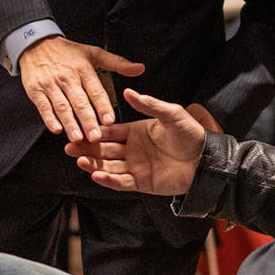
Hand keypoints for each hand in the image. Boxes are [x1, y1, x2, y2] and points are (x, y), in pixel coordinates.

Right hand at [19, 37, 144, 142]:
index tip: (110, 120)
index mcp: (84, 70)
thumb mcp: (93, 53)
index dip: (103, 106)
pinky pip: (44, 106)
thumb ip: (117, 63)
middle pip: (79, 102)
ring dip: (70, 123)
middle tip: (95, 136)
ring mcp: (51, 85)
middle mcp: (68, 78)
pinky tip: (57, 129)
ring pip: (62, 106)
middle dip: (88, 120)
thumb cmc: (67, 52)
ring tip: (78, 137)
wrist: (36, 44)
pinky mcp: (36, 91)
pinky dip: (49, 119)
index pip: (95, 90)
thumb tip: (139, 68)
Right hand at [69, 88, 206, 195]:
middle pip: (104, 149)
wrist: (205, 159)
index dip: (96, 130)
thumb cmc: (191, 134)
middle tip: (69, 146)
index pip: (111, 131)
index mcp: (136, 131)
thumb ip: (149, 105)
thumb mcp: (171, 114)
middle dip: (87, 147)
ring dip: (93, 164)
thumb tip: (128, 92)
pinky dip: (108, 179)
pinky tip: (96, 174)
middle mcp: (132, 149)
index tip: (80, 127)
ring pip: (108, 166)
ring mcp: (135, 166)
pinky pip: (121, 182)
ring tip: (79, 160)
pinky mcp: (141, 182)